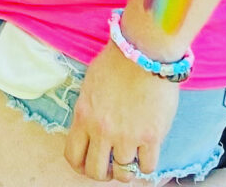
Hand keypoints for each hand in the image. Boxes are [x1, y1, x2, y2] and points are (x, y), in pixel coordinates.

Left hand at [65, 41, 180, 181]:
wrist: (144, 51)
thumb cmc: (117, 62)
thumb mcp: (90, 86)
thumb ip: (88, 112)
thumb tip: (91, 130)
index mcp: (83, 117)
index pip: (73, 157)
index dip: (82, 166)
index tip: (91, 164)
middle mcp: (102, 130)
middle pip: (96, 172)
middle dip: (104, 173)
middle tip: (112, 166)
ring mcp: (127, 136)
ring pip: (123, 173)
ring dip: (127, 167)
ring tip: (132, 156)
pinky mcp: (151, 137)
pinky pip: (147, 168)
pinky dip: (146, 165)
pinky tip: (147, 153)